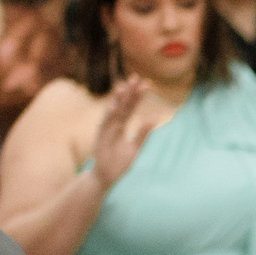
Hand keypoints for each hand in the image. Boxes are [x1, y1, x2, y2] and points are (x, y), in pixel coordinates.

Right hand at [89, 75, 156, 189]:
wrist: (105, 177)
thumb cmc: (119, 162)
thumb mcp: (135, 148)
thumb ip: (143, 134)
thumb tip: (154, 118)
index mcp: (121, 125)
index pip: (131, 107)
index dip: (138, 96)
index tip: (147, 84)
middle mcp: (112, 124)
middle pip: (122, 105)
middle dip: (129, 92)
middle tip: (136, 77)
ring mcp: (105, 130)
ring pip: (112, 112)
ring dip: (117, 100)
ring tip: (124, 87)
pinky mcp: (100, 138)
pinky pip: (105, 125)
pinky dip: (108, 115)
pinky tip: (113, 106)